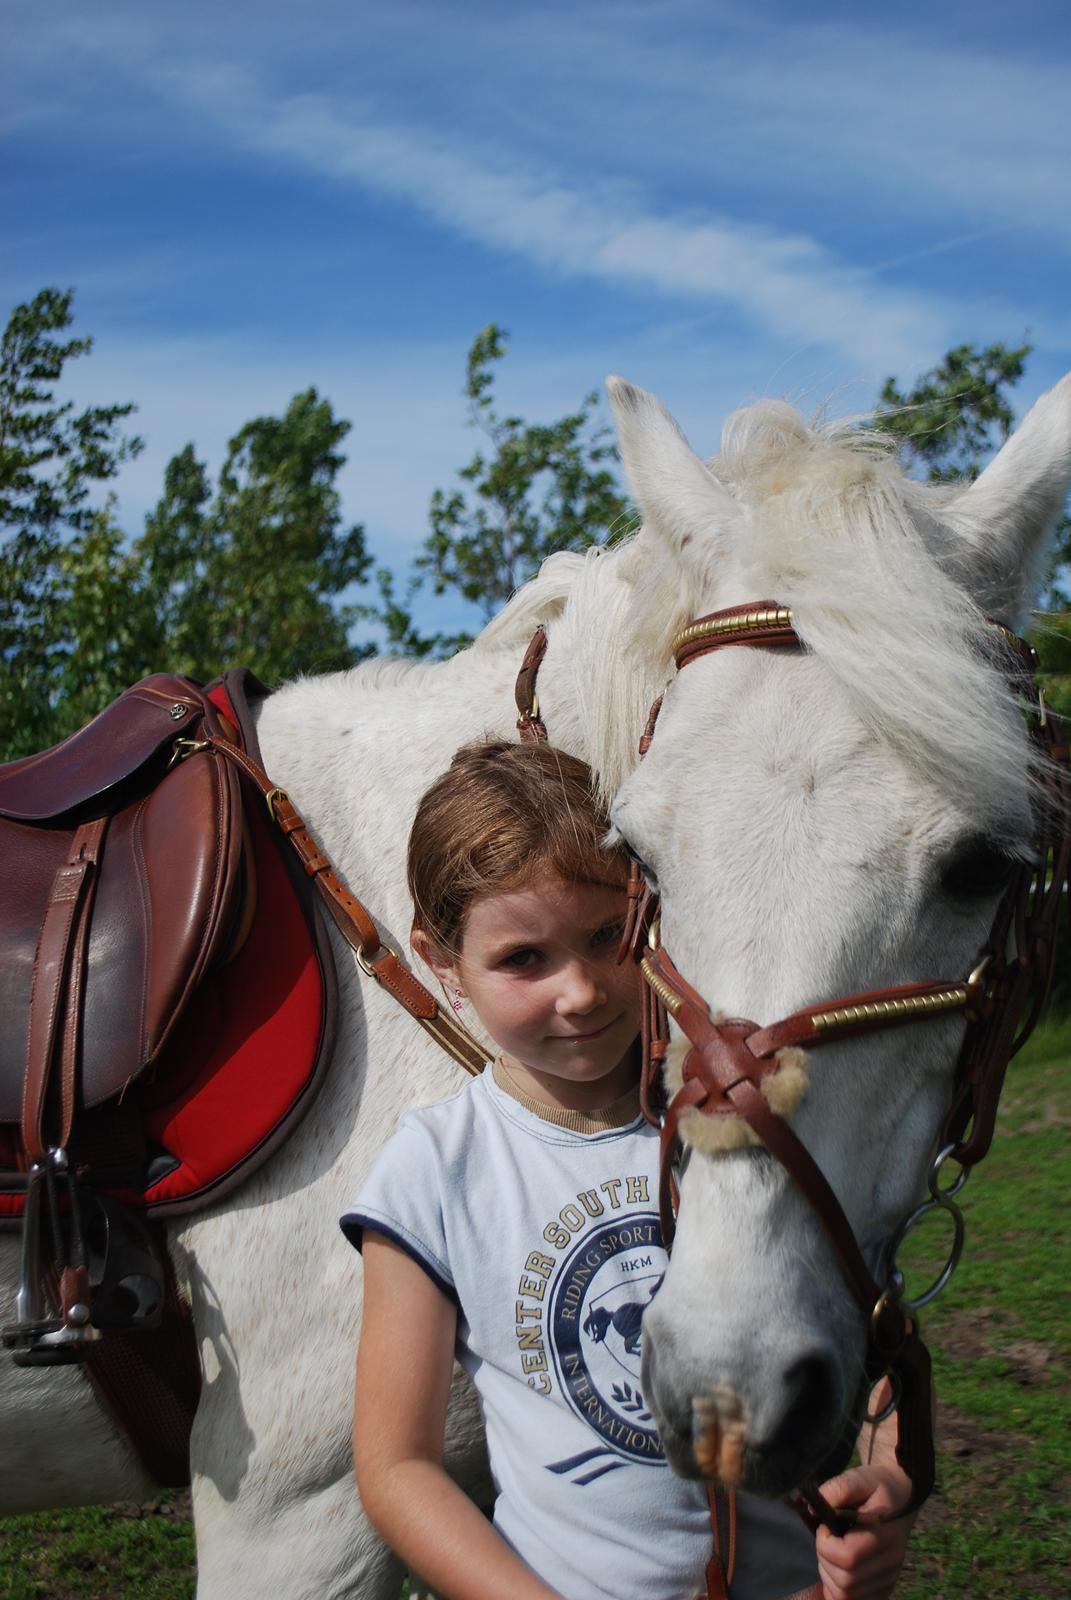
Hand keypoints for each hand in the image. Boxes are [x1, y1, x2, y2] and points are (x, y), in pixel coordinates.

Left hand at [814, 1464, 915, 1599]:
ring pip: (847, 1595)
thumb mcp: (858, 1477)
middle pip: (845, 1581)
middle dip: (824, 1560)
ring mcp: (890, 1578)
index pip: (847, 1557)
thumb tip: (812, 1510)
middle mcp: (892, 1561)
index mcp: (886, 1533)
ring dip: (830, 1576)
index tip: (825, 1527)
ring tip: (833, 1552)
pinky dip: (839, 1590)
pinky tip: (838, 1569)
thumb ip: (836, 1489)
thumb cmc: (876, 1486)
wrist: (901, 1496)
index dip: (826, 1544)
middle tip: (827, 1539)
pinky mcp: (886, 1587)